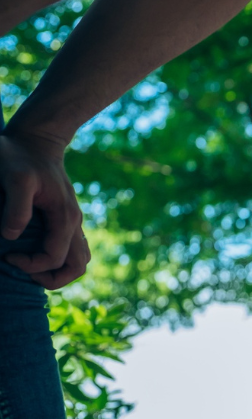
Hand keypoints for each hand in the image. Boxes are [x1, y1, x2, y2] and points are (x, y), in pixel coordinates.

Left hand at [0, 129, 89, 287]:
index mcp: (65, 218)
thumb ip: (17, 208)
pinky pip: (72, 249)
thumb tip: (11, 236)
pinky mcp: (65, 219)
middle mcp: (74, 223)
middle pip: (77, 267)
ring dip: (56, 270)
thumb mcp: (15, 179)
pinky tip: (34, 251)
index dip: (30, 265)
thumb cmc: (21, 157)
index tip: (7, 255)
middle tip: (22, 268)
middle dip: (50, 277)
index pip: (55, 258)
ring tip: (29, 265)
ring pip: (78, 261)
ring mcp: (72, 222)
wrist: (37, 140)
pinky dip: (57, 259)